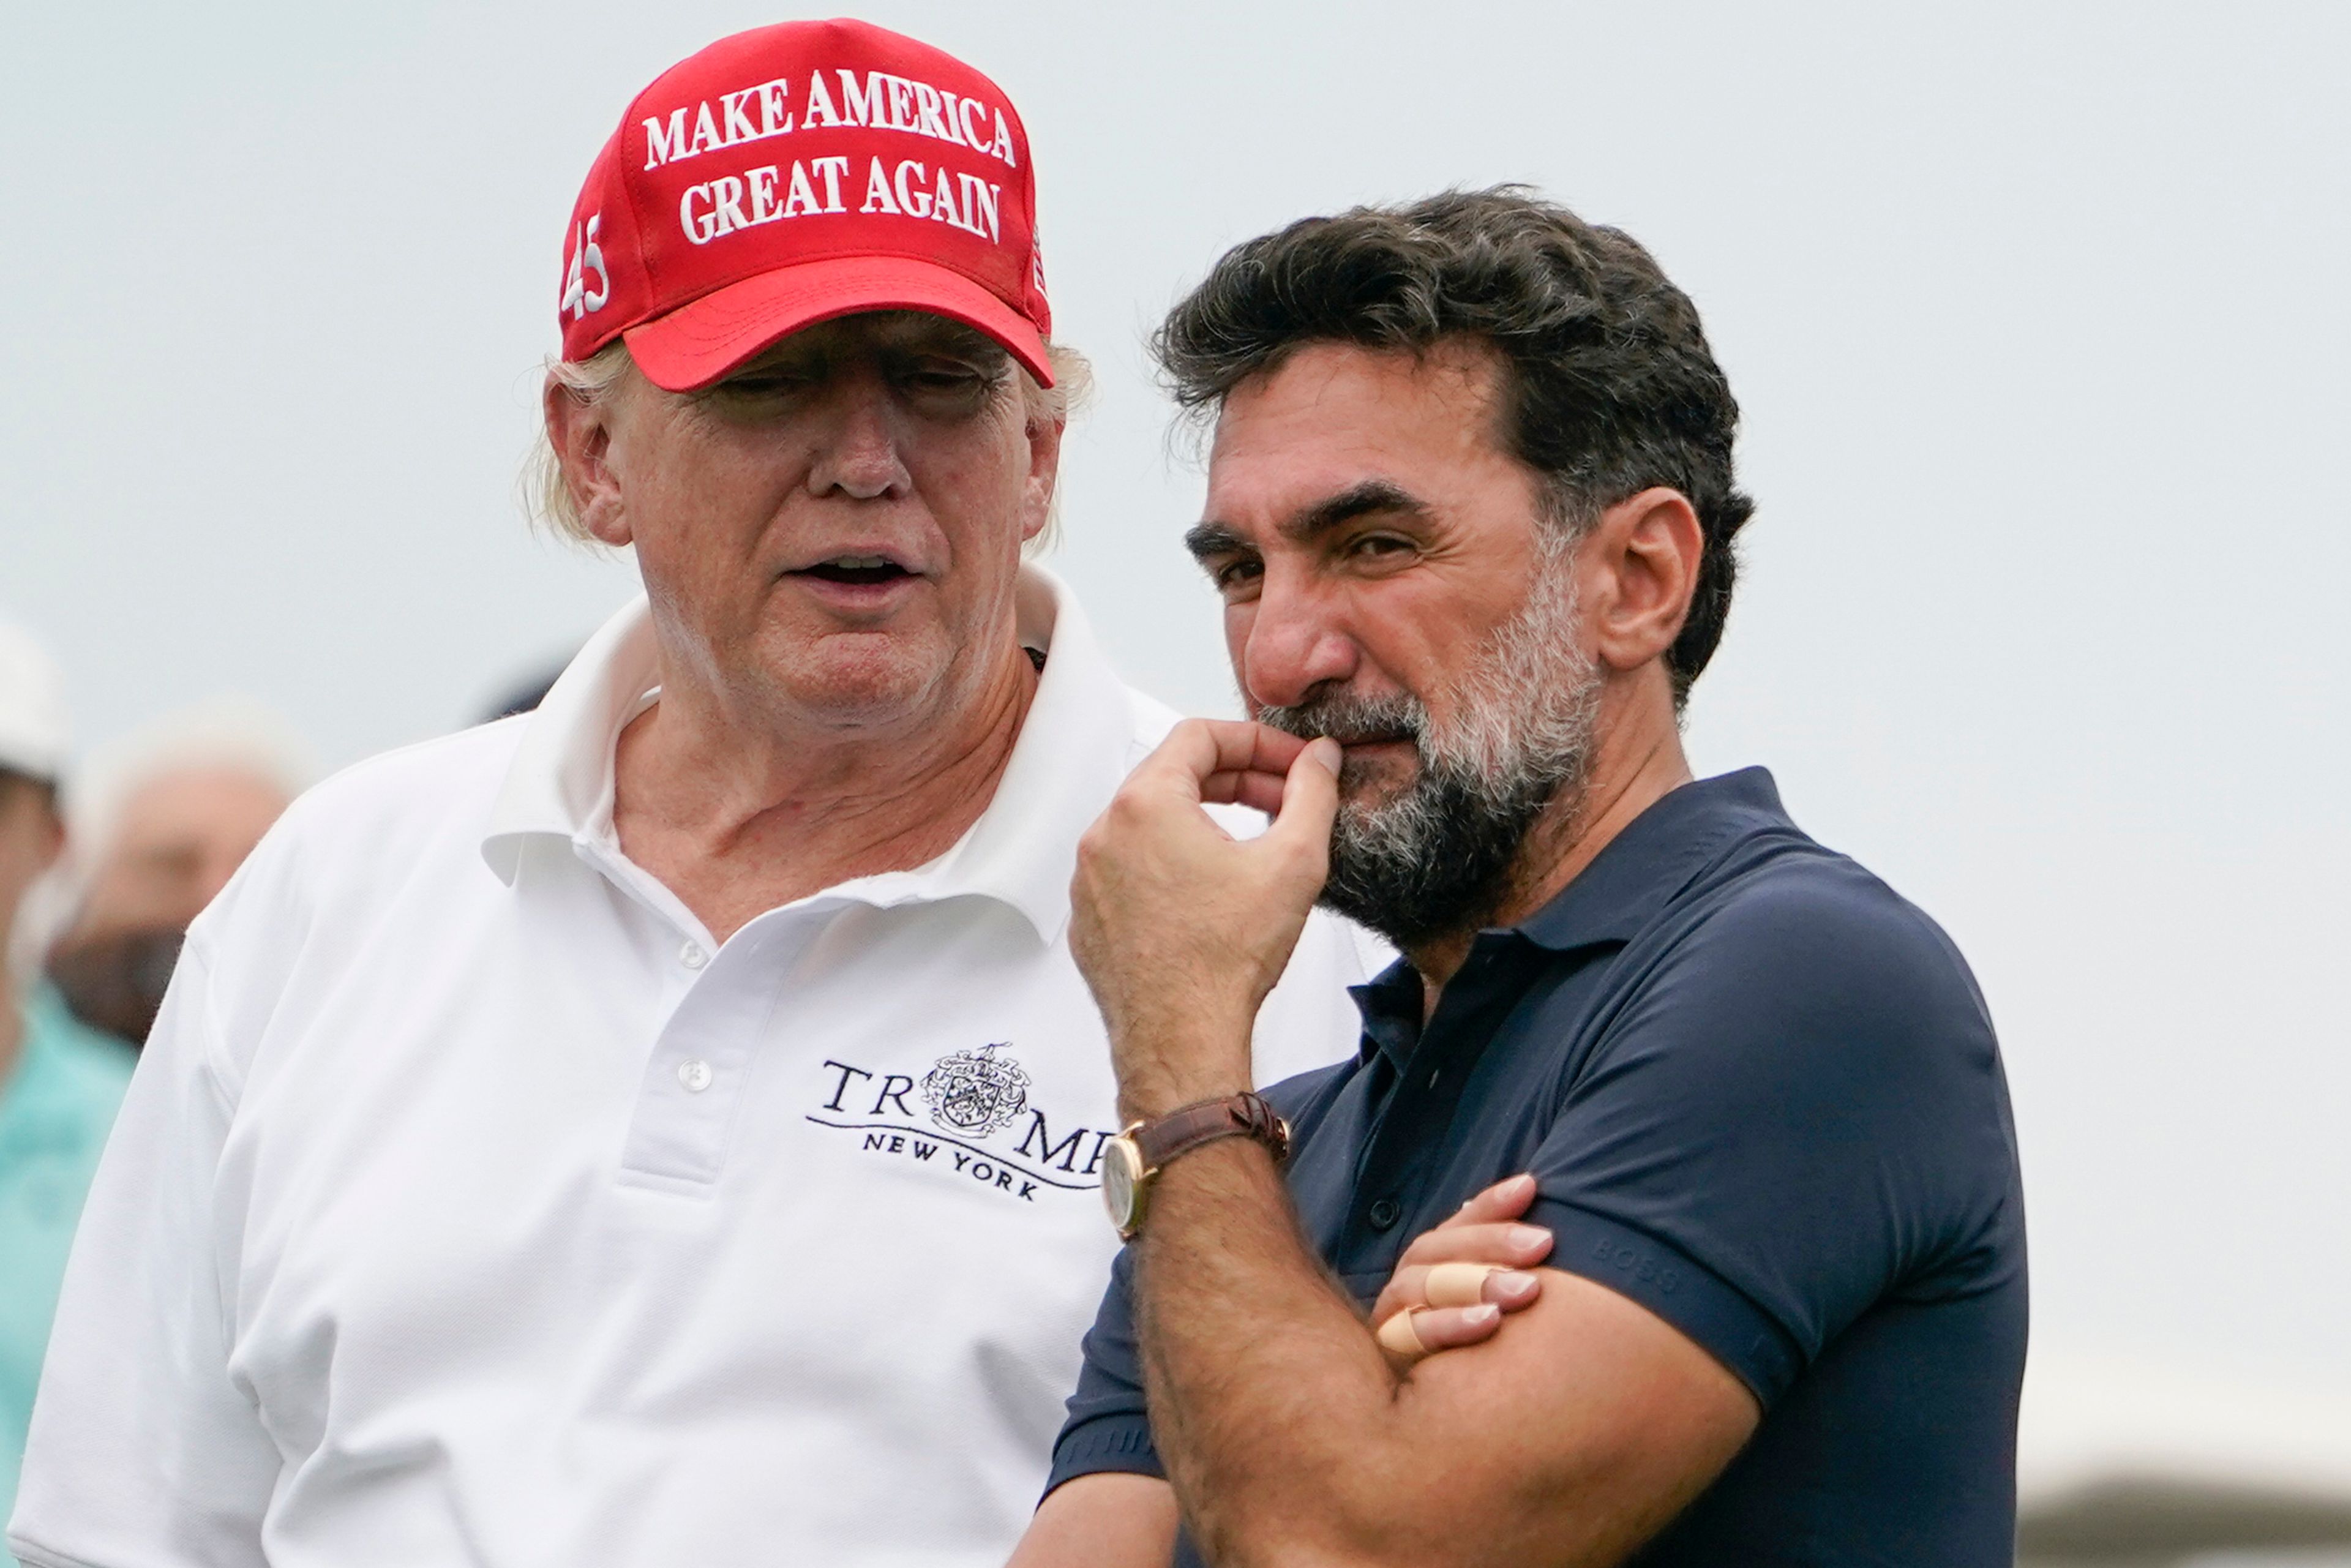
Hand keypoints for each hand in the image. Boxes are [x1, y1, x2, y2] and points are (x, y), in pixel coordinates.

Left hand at [1070, 720, 1341, 1118]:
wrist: (1181, 1040)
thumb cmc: (1225, 961)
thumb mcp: (1293, 861)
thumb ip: (1312, 794)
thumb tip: (1320, 759)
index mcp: (1145, 805)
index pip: (1199, 736)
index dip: (1257, 740)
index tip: (1291, 762)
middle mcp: (1104, 834)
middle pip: (1172, 775)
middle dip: (1235, 779)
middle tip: (1282, 799)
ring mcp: (1089, 878)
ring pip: (1149, 823)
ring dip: (1202, 821)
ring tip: (1252, 846)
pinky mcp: (1089, 918)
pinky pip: (1130, 869)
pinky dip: (1171, 865)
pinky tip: (1212, 893)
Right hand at [1369, 1174, 1553, 1370]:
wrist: (1422, 1422)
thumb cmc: (1475, 1356)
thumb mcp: (1493, 1304)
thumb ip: (1505, 1263)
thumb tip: (1533, 1201)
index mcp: (1428, 1264)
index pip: (1458, 1224)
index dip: (1492, 1205)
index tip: (1529, 1187)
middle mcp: (1406, 1285)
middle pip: (1438, 1248)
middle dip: (1492, 1242)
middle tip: (1543, 1243)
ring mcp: (1392, 1318)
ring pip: (1423, 1285)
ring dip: (1475, 1280)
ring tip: (1526, 1288)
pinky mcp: (1390, 1355)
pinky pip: (1413, 1334)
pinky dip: (1450, 1324)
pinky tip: (1489, 1322)